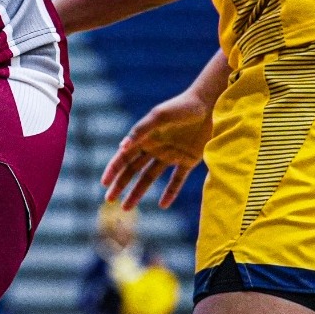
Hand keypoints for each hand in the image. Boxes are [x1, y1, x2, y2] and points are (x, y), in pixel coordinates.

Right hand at [102, 90, 214, 208]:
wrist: (210, 106)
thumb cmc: (181, 107)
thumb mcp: (159, 116)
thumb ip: (141, 130)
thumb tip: (121, 148)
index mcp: (144, 137)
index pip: (124, 157)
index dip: (113, 170)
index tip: (104, 183)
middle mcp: (154, 148)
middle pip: (132, 170)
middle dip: (120, 185)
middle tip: (109, 200)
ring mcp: (170, 155)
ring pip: (149, 178)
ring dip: (138, 192)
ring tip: (127, 207)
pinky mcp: (188, 160)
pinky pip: (176, 180)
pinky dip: (170, 193)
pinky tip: (163, 205)